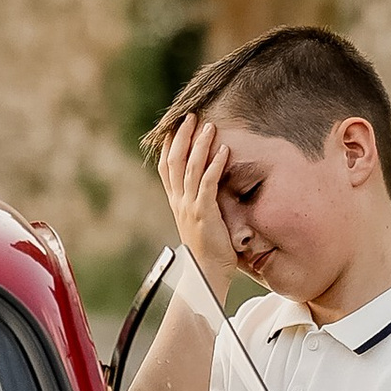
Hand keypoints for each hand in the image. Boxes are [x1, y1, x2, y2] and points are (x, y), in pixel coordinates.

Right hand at [156, 116, 235, 299]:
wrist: (206, 273)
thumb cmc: (208, 250)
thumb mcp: (199, 221)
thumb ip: (199, 202)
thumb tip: (206, 186)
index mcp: (176, 202)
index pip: (167, 167)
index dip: (170, 144)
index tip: (178, 125)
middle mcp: (179, 201)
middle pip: (174, 161)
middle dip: (183, 136)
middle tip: (191, 116)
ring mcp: (189, 207)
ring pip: (190, 168)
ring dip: (200, 145)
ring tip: (210, 126)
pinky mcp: (204, 213)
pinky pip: (207, 184)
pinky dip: (215, 166)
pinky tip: (224, 151)